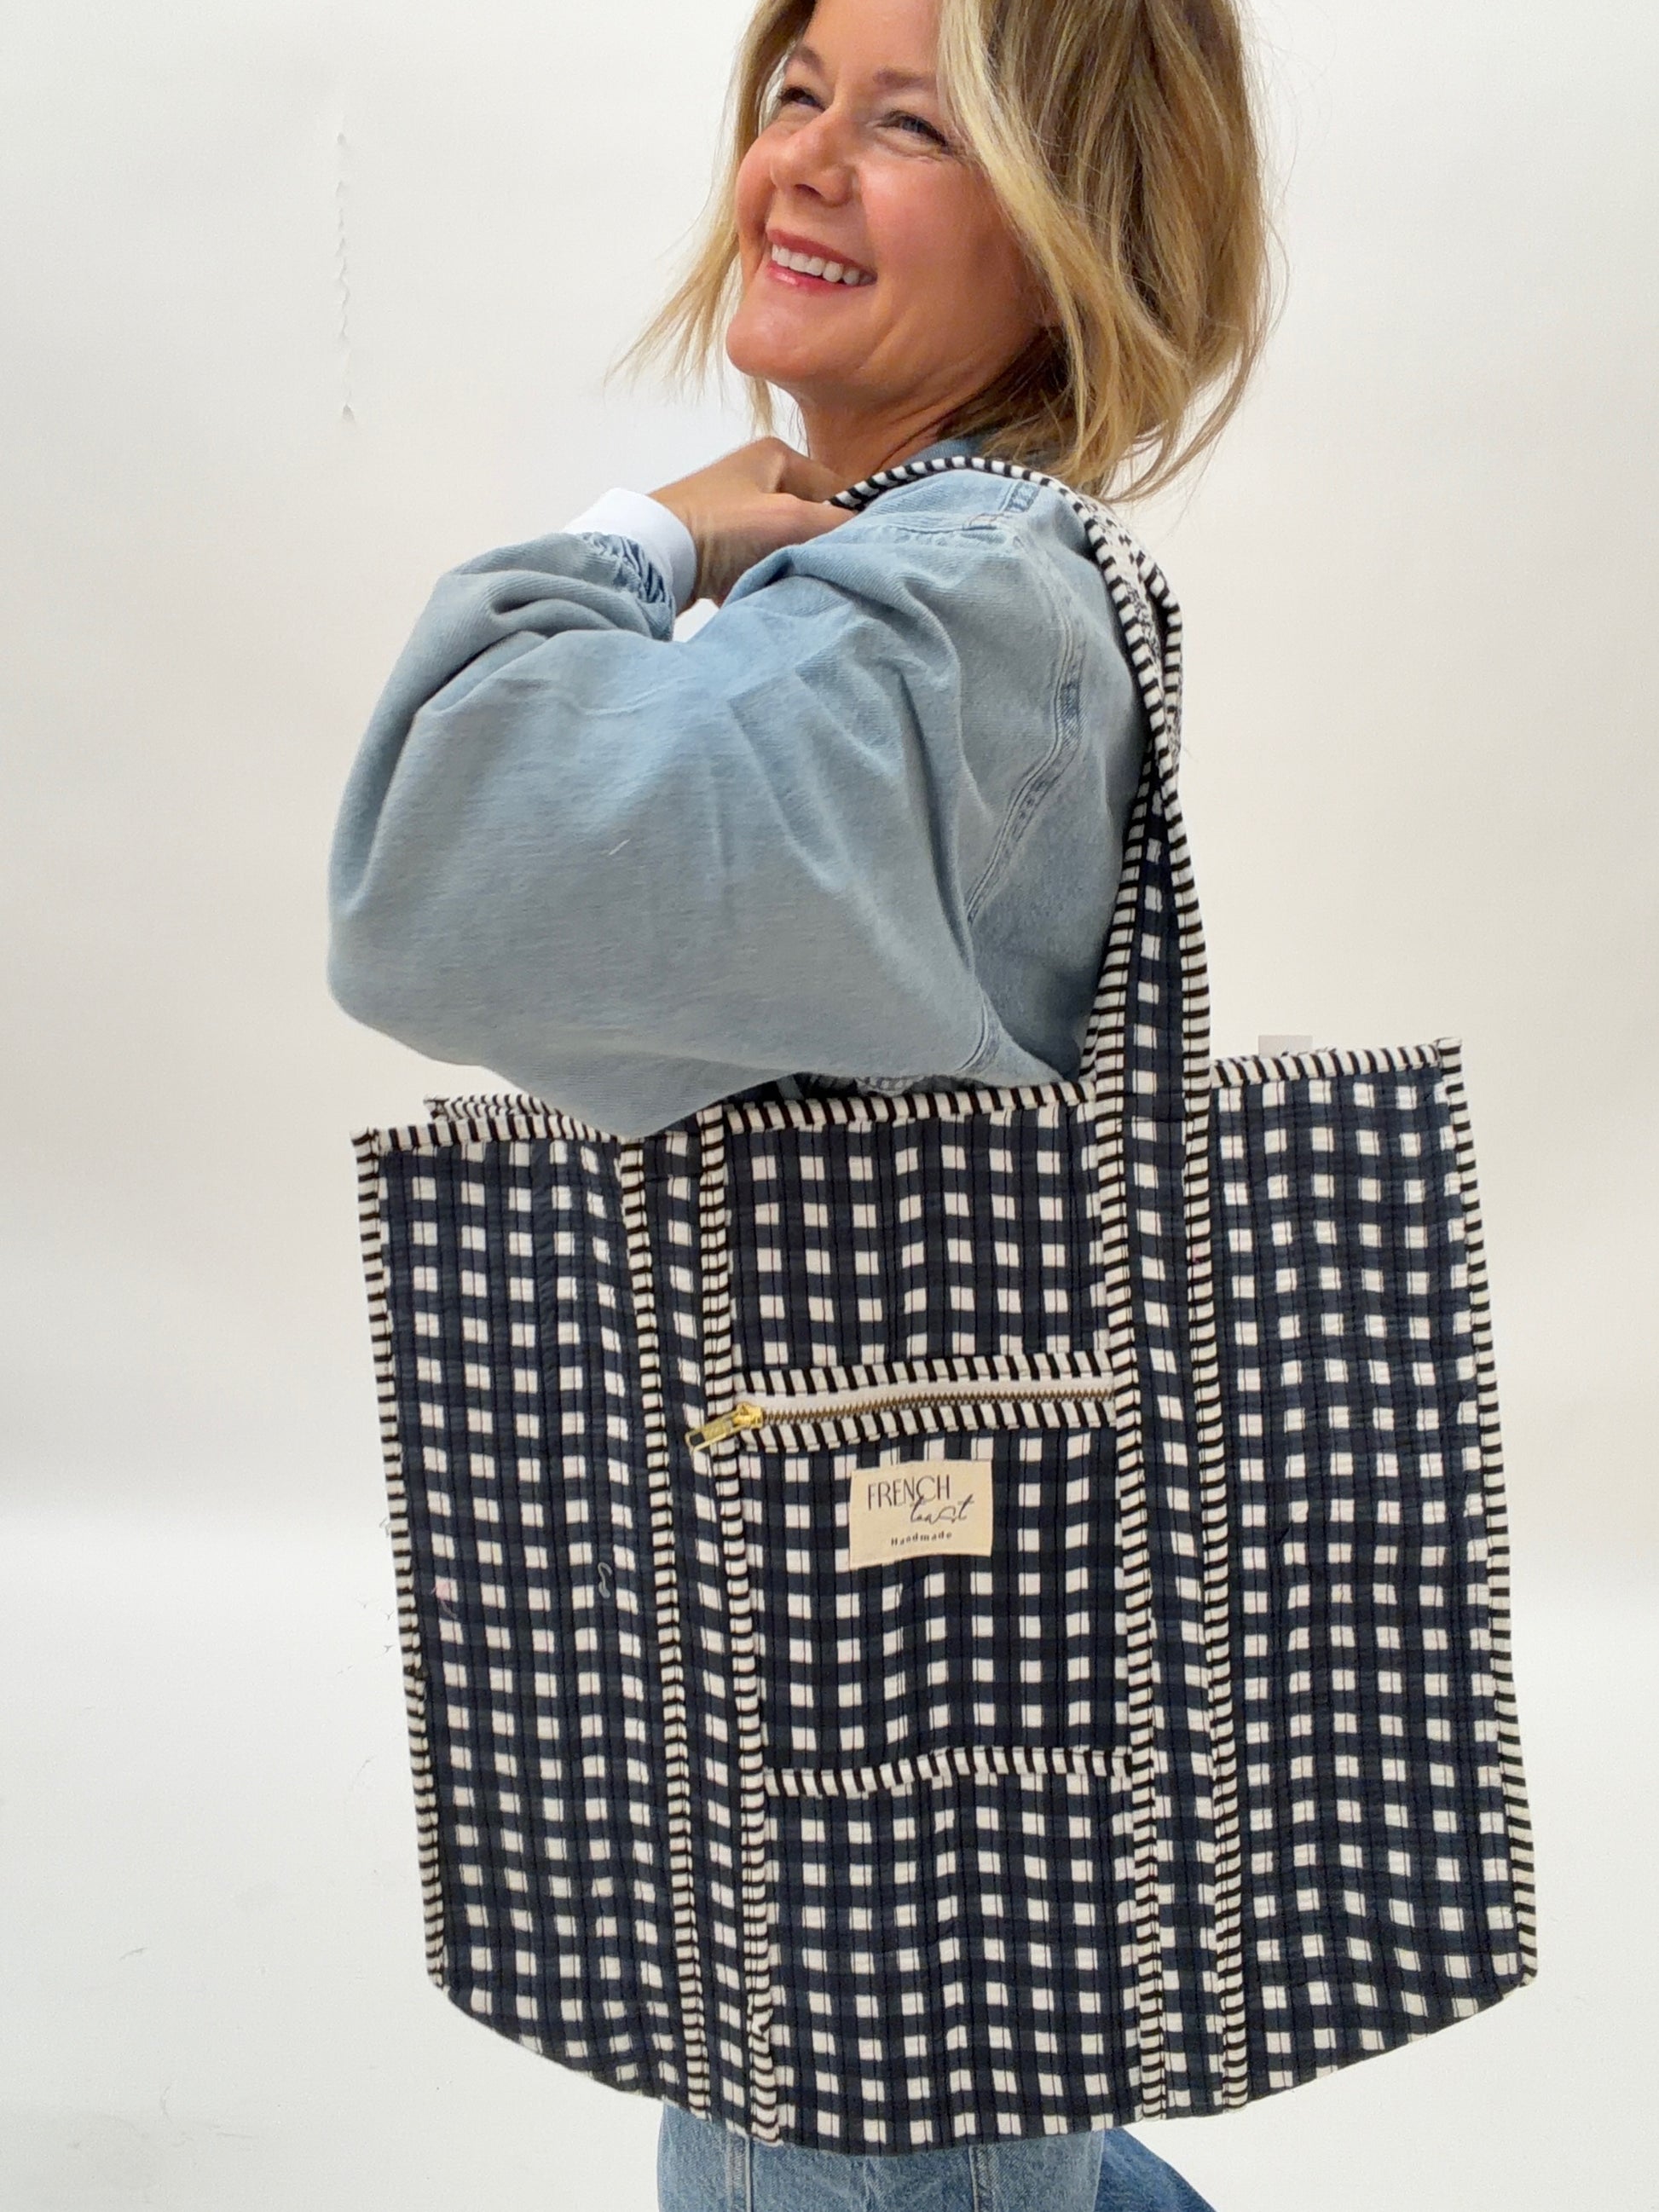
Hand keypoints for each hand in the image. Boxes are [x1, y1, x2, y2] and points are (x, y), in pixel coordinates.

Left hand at [649, 437, 853, 606]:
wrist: (651, 556)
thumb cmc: (722, 528)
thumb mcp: (789, 520)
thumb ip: (838, 524)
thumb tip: (877, 535)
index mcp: (777, 455)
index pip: (838, 488)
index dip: (850, 523)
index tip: (855, 554)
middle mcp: (757, 476)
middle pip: (811, 518)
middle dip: (816, 547)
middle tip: (821, 572)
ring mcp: (737, 510)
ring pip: (786, 543)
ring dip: (789, 565)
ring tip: (787, 582)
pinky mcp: (719, 542)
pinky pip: (758, 561)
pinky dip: (761, 576)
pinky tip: (758, 589)